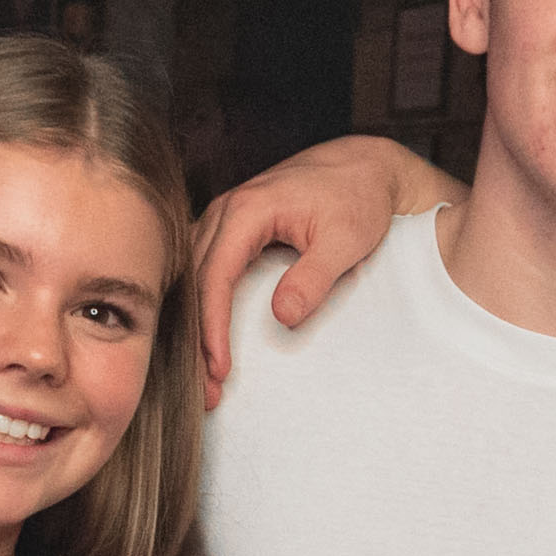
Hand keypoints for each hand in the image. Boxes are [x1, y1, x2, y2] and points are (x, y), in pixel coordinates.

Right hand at [185, 131, 456, 402]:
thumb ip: (314, 278)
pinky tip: (202, 335)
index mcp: (248, 209)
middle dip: (196, 337)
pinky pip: (202, 266)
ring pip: (190, 274)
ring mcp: (225, 215)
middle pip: (192, 280)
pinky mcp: (232, 226)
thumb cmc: (359, 197)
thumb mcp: (346, 239)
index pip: (215, 276)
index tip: (219, 368)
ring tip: (202, 372)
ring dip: (193, 323)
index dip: (212, 327)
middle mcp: (226, 209)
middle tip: (206, 389)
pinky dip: (199, 302)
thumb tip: (282, 317)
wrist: (366, 166)